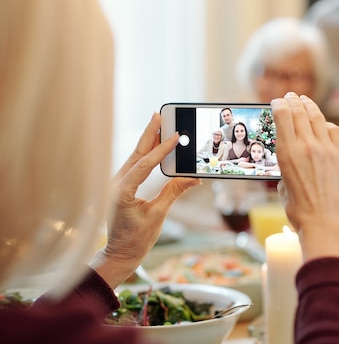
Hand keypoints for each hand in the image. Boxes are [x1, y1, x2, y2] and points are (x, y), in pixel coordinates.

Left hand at [90, 113, 200, 287]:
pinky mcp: (120, 186)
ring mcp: (116, 184)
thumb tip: (194, 178)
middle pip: (136, 153)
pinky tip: (153, 144)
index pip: (144, 165)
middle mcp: (115, 184)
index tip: (175, 136)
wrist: (120, 254)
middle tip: (160, 114)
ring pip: (134, 157)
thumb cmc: (136, 239)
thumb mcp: (158, 215)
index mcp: (121, 192)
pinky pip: (134, 165)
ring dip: (147, 140)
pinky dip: (145, 153)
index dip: (161, 150)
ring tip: (158, 123)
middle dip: (149, 133)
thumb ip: (174, 192)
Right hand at [272, 93, 338, 261]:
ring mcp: (327, 149)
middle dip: (293, 101)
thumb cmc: (300, 210)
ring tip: (305, 101)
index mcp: (287, 153)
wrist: (327, 223)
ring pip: (317, 117)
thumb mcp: (282, 185)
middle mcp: (307, 146)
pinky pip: (334, 131)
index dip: (279, 104)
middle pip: (299, 111)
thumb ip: (286, 165)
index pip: (282, 115)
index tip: (277, 102)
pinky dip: (326, 124)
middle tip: (291, 96)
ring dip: (309, 106)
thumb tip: (291, 156)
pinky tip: (323, 124)